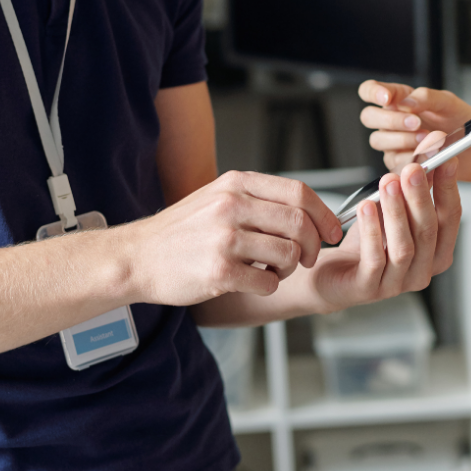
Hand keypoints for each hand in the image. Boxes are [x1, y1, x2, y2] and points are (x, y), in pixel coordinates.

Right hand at [125, 171, 342, 305]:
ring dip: (289, 269)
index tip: (333, 232)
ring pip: (289, 254)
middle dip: (313, 246)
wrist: (137, 257)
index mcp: (236, 184)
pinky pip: (268, 282)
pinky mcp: (219, 271)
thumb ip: (257, 199)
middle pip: (300, 224)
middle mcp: (232, 206)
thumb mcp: (217, 198)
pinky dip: (268, 286)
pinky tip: (251, 282)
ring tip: (270, 271)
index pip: (299, 192)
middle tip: (307, 259)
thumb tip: (306, 210)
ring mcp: (225, 238)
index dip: (324, 214)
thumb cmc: (180, 232)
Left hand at [308, 160, 461, 310]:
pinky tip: (366, 207)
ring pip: (404, 247)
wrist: (332, 273)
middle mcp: (422, 272)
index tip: (446, 161)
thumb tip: (428, 155)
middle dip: (420, 197)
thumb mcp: (392, 212)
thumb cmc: (366, 244)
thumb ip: (412, 188)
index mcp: (436, 254)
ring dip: (397, 212)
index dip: (449, 189)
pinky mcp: (369, 288)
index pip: (450, 220)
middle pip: (428, 232)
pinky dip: (371, 231)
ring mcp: (397, 284)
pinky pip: (375, 259)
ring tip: (388, 184)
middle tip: (412, 170)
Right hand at [358, 80, 470, 174]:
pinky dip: (411, 158)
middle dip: (391, 120)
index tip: (387, 98)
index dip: (373, 92)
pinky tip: (429, 155)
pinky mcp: (400, 164)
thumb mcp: (448, 103)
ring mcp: (393, 144)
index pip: (371, 91)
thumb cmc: (461, 122)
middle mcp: (391, 121)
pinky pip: (394, 162)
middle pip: (369, 117)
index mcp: (400, 100)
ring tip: (428, 140)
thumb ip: (427, 97)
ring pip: (378, 140)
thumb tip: (406, 103)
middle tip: (416, 123)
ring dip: (402, 140)